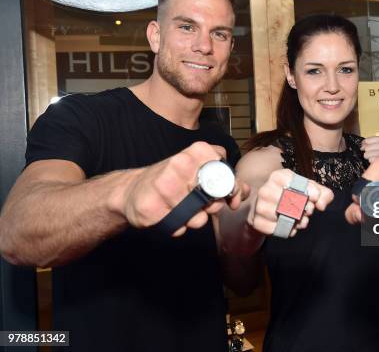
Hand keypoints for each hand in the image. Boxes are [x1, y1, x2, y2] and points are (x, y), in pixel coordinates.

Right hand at [113, 142, 245, 235]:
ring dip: (194, 219)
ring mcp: (163, 186)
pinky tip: (168, 215)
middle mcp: (180, 164)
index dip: (232, 190)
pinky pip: (179, 229)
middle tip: (199, 201)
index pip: (228, 176)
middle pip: (215, 200)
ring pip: (198, 218)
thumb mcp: (199, 171)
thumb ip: (227, 178)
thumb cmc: (173, 180)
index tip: (225, 195)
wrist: (133, 190)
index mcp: (196, 152)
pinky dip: (178, 227)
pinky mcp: (151, 208)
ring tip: (181, 208)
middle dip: (212, 207)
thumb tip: (243, 191)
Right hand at [248, 169, 333, 236]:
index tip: (314, 199)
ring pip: (286, 218)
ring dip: (298, 222)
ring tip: (299, 219)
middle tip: (307, 211)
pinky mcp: (257, 221)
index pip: (300, 185)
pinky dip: (287, 230)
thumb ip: (323, 194)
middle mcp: (266, 189)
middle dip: (306, 209)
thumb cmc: (290, 194)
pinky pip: (278, 230)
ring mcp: (259, 206)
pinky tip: (288, 225)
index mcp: (278, 176)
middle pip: (294, 203)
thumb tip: (320, 205)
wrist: (266, 205)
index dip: (312, 194)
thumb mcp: (307, 189)